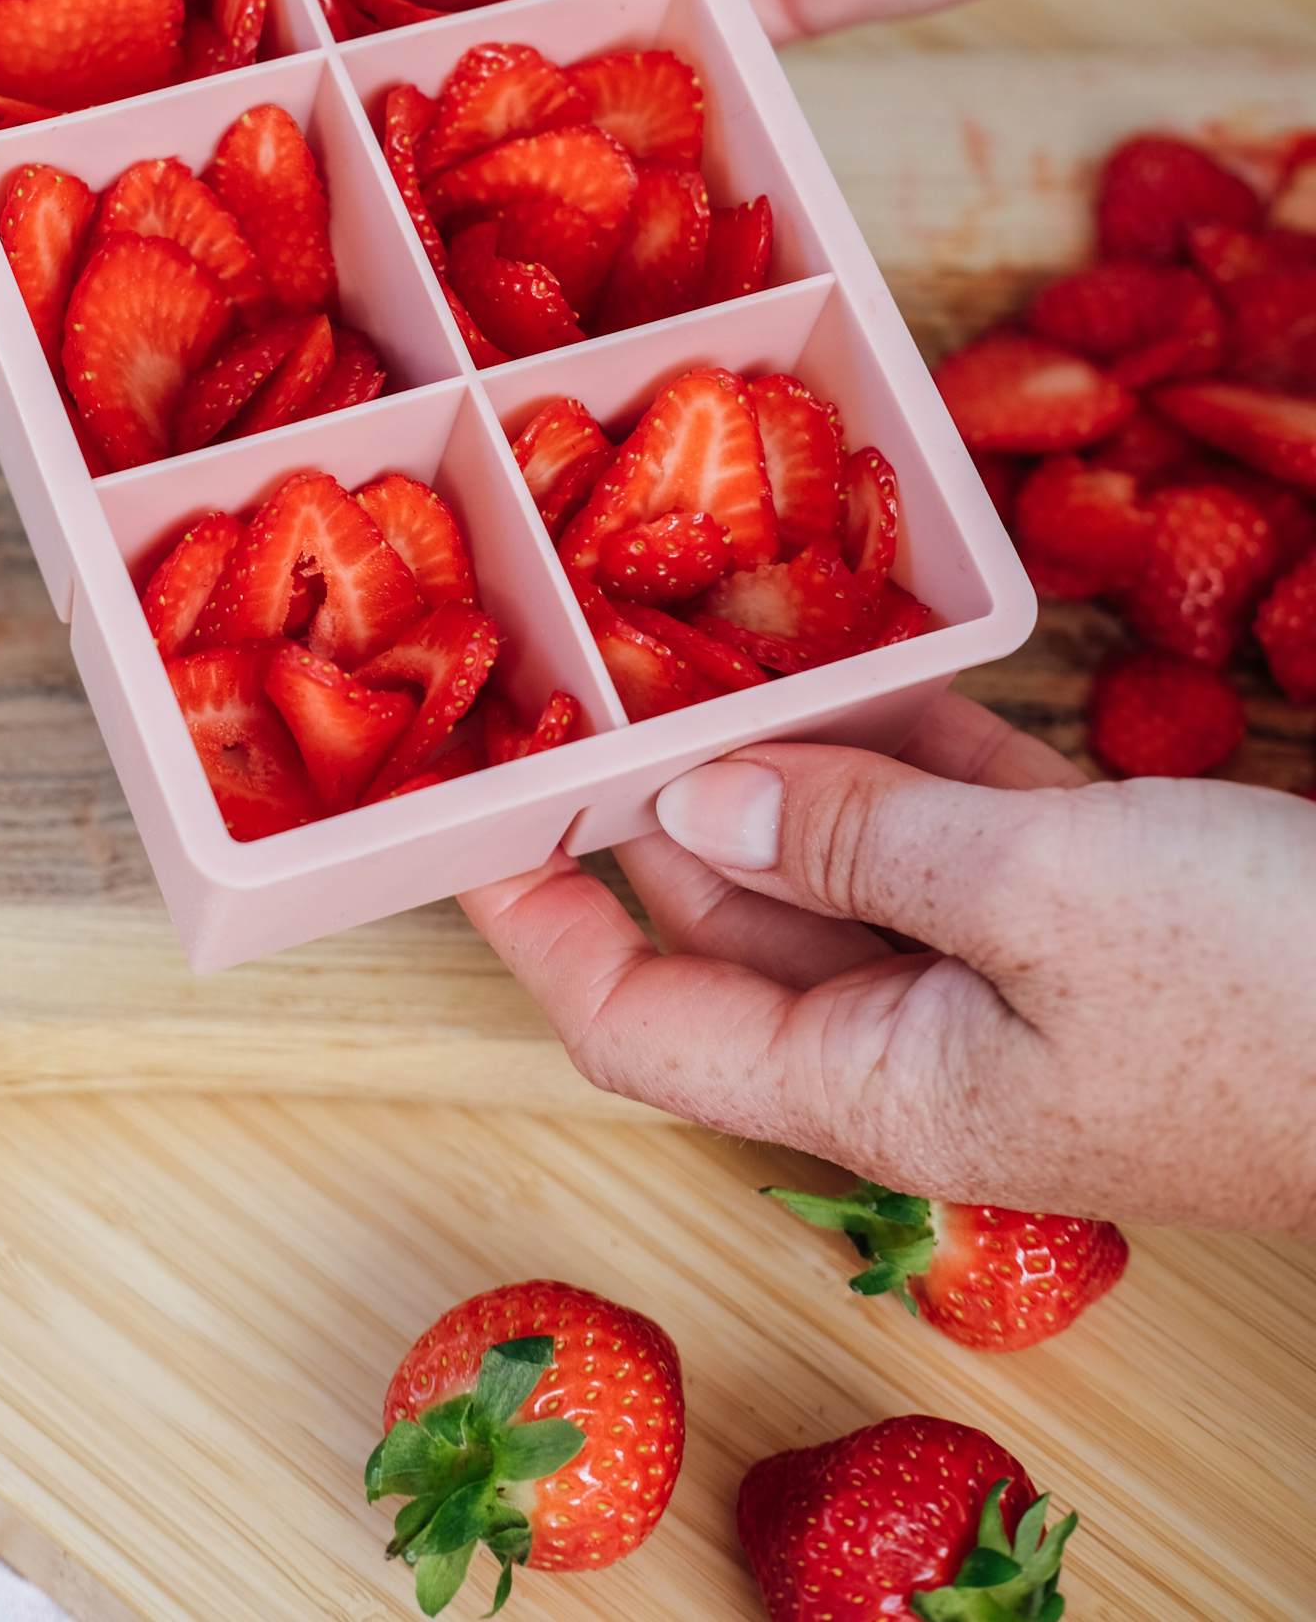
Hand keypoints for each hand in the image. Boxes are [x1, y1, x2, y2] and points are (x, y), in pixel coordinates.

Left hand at [463, 691, 1315, 1231]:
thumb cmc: (1266, 987)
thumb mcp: (1039, 896)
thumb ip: (856, 843)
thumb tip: (685, 806)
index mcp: (879, 1081)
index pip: (643, 1022)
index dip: (538, 928)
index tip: (463, 819)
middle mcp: (922, 1036)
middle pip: (731, 917)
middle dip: (654, 798)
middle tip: (581, 660)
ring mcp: (1011, 969)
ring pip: (846, 849)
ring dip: (784, 745)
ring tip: (697, 618)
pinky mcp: (1095, 903)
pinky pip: (959, 817)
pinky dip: (911, 736)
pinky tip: (865, 639)